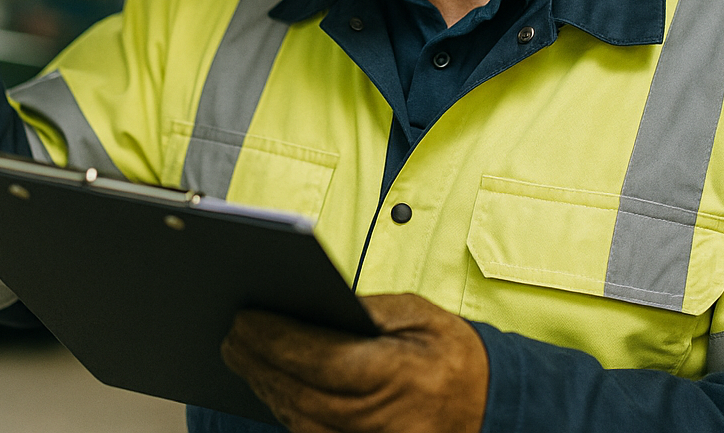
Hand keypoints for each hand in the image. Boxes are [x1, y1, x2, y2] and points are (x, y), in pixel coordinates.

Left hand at [221, 293, 488, 432]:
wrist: (493, 408)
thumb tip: (314, 303)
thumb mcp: (420, 315)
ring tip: (243, 358)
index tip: (243, 320)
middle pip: (300, 393)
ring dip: (267, 389)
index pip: (319, 359)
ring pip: (300, 421)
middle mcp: (380, 418)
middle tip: (230, 337)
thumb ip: (368, 308)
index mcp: (397, 374)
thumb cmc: (455, 357)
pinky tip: (273, 389)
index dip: (274, 340)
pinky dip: (288, 413)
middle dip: (259, 363)